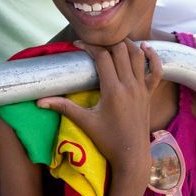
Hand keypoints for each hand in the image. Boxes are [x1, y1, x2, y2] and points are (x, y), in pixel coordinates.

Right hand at [37, 40, 162, 182]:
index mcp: (113, 90)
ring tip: (114, 41)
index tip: (78, 45)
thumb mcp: (84, 122)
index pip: (102, 57)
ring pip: (138, 56)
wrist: (131, 154)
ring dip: (127, 45)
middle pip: (120, 51)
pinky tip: (146, 47)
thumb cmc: (107, 140)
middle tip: (94, 44)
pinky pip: (156, 70)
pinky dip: (153, 57)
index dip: (89, 47)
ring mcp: (142, 88)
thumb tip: (39, 102)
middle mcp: (129, 84)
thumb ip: (63, 108)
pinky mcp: (149, 93)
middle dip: (107, 43)